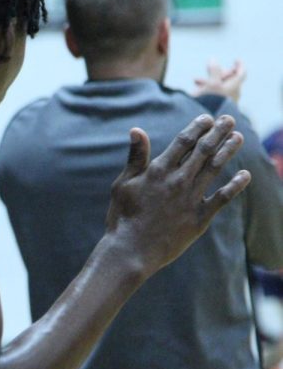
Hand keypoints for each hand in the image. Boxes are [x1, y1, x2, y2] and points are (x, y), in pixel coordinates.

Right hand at [105, 115, 249, 274]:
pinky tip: (245, 175)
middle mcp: (178, 181)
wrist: (130, 251)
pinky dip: (235, 186)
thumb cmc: (122, 217)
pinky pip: (222, 198)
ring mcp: (190, 199)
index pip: (183, 142)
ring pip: (215, 168)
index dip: (197, 127)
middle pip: (203, 151)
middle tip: (229, 120)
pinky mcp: (199, 218)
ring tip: (238, 137)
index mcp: (158, 171)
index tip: (207, 118)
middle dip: (218, 132)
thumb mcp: (123, 184)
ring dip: (228, 151)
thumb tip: (137, 129)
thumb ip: (135, 157)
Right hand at [193, 60, 245, 102]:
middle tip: (209, 69)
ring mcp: (227, 101)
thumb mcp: (212, 82)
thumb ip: (214, 70)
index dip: (239, 64)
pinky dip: (208, 90)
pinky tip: (197, 91)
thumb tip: (213, 58)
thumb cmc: (211, 101)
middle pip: (229, 79)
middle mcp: (234, 93)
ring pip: (220, 87)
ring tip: (196, 81)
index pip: (241, 72)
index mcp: (235, 86)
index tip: (235, 59)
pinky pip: (215, 95)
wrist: (207, 121)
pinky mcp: (219, 107)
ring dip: (209, 82)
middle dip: (218, 73)